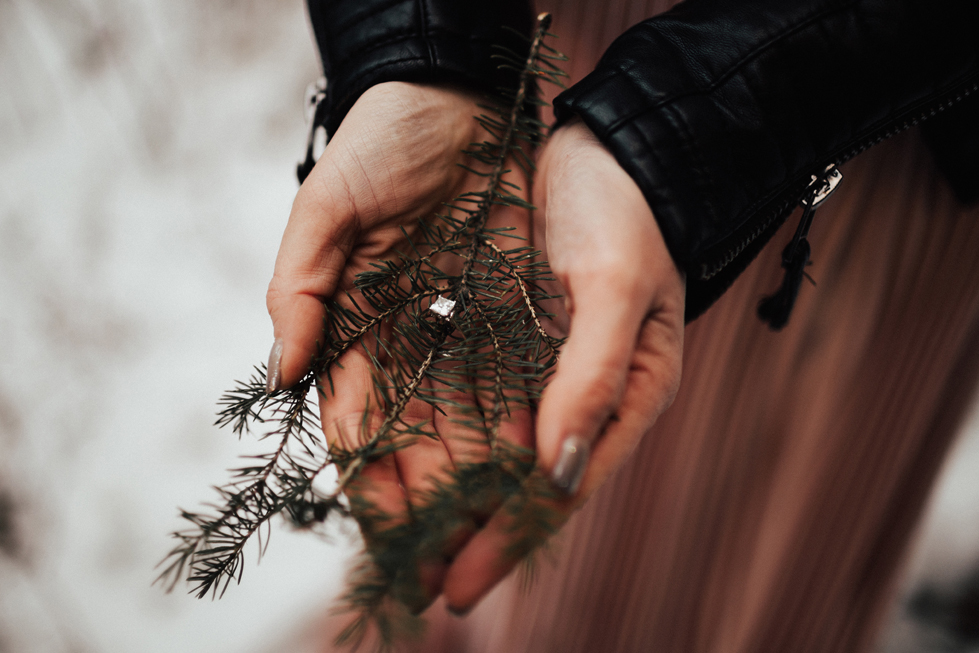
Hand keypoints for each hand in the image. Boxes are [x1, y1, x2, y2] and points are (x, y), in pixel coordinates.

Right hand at [266, 82, 532, 609]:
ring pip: (465, 420)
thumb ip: (301, 290)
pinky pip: (512, 379)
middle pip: (413, 437)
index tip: (387, 534)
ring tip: (490, 535)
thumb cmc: (377, 144)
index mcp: (350, 327)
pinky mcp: (504, 311)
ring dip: (476, 481)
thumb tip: (283, 376)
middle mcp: (402, 342)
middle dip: (427, 501)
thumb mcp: (324, 208)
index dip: (370, 480)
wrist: (452, 97)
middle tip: (443, 564)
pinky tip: (531, 469)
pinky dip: (519, 424)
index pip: (356, 422)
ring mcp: (454, 330)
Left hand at [442, 118, 685, 611]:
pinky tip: (394, 462)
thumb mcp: (617, 288)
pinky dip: (431, 436)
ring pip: (482, 452)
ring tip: (390, 543)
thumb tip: (555, 471)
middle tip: (407, 586)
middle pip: (512, 486)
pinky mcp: (507, 339)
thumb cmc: (628, 213)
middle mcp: (575, 397)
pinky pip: (463, 401)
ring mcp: (539, 370)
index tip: (455, 588)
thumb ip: (594, 379)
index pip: (554, 491)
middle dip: (461, 537)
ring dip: (438, 498)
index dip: (505, 543)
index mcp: (618, 399)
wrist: (613, 147)